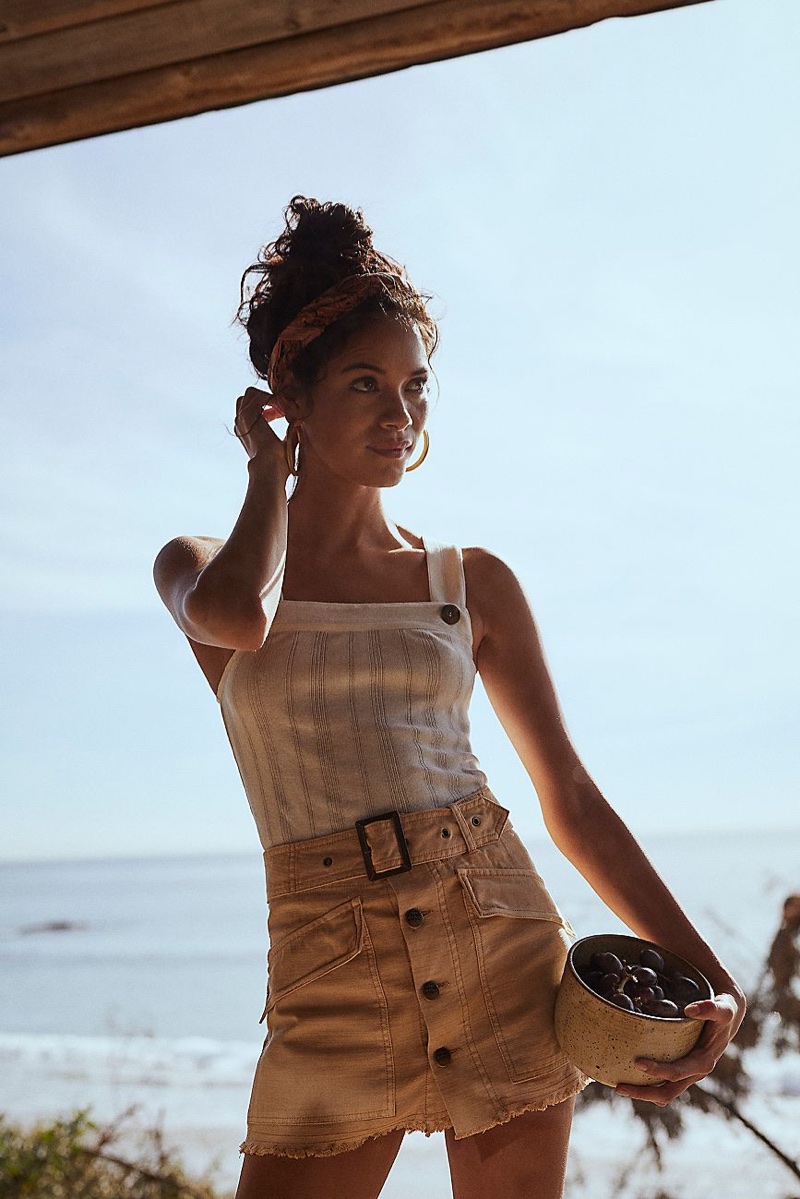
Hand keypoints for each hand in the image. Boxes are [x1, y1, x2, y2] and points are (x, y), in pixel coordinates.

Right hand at [233, 386, 287, 467]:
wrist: (271, 469)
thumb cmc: (279, 463)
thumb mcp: (284, 445)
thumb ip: (288, 436)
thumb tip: (300, 429)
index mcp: (247, 431)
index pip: (253, 408)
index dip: (269, 407)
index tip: (283, 415)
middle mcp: (241, 423)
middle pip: (249, 397)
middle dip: (266, 398)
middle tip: (282, 409)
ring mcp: (242, 418)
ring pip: (251, 393)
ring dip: (269, 397)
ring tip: (283, 408)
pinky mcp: (247, 414)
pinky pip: (259, 395)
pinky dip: (273, 398)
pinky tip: (283, 410)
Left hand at [615, 991, 745, 1105]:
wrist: (728, 1016)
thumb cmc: (723, 1010)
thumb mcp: (723, 1009)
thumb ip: (710, 1008)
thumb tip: (690, 1009)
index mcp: (703, 1062)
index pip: (677, 1073)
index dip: (658, 1071)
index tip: (638, 1063)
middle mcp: (695, 1073)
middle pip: (667, 1093)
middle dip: (643, 1093)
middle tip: (618, 1087)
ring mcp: (687, 1074)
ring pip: (663, 1093)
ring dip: (642, 1093)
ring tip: (618, 1087)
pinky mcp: (681, 1069)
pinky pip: (663, 1083)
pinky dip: (647, 1084)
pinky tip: (628, 1074)